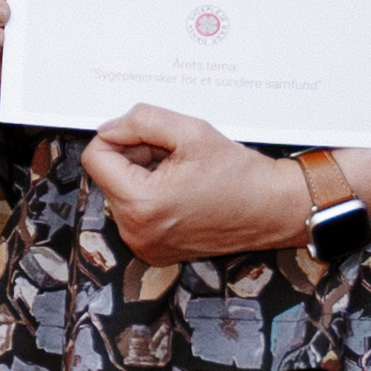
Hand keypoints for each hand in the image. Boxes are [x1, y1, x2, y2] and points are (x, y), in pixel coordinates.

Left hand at [81, 106, 316, 263]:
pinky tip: (182, 192)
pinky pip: (135, 212)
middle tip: (174, 155)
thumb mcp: (190, 131)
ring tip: (182, 174)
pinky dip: (152, 195)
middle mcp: (137, 233)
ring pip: (121, 192)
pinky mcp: (154, 250)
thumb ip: (140, 121)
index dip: (119, 137)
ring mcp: (145, 245)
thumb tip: (109, 128)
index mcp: (142, 205)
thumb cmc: (240, 175)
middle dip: (135, 157)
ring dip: (144, 175)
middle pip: (108, 176)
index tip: (148, 136)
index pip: (95, 158)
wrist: (274, 209)